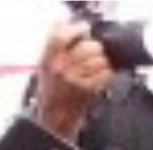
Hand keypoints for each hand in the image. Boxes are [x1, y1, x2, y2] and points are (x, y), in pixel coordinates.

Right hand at [35, 20, 113, 139]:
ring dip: (103, 62)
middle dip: (96, 48)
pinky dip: (108, 75)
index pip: (60, 35)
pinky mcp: (88, 91)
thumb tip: (64, 25)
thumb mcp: (45, 67)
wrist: (55, 121)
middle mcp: (60, 68)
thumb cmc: (52, 96)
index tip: (83, 30)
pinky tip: (103, 78)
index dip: (75, 29)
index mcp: (47, 59)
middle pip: (86, 46)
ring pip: (98, 59)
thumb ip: (54, 47)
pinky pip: (105, 74)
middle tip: (97, 53)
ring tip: (100, 68)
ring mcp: (74, 79)